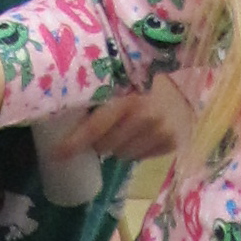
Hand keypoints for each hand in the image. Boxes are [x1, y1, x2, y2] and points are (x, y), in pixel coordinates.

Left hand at [56, 76, 190, 161]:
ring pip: (121, 155)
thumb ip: (98, 97)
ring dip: (117, 146)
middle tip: (104, 128)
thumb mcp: (120, 82)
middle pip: (104, 146)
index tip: (57, 154)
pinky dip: (135, 149)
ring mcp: (160, 131)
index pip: (94, 128)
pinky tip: (142, 133)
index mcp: (127, 98)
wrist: (183, 83)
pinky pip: (139, 157)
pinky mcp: (171, 142)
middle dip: (99, 141)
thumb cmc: (142, 82)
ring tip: (126, 128)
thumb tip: (61, 114)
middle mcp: (145, 116)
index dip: (73, 143)